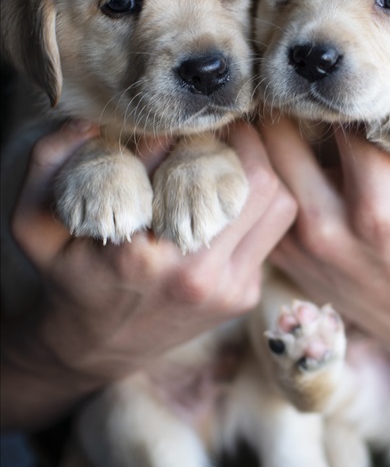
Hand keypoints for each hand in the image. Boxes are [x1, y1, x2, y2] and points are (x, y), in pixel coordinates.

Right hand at [1, 120, 296, 427]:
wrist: (98, 347)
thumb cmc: (68, 276)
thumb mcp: (32, 225)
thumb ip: (46, 166)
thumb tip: (89, 121)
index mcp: (139, 254)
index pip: (183, 163)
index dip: (183, 128)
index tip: (176, 119)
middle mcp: (193, 274)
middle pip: (256, 180)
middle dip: (244, 138)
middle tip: (221, 124)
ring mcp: (226, 288)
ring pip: (279, 203)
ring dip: (262, 168)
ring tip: (232, 153)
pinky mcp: (244, 294)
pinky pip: (273, 232)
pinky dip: (258, 205)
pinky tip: (229, 196)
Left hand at [260, 91, 389, 348]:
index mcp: (379, 212)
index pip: (344, 129)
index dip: (342, 92)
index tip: (344, 70)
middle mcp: (328, 229)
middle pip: (282, 141)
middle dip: (288, 102)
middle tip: (295, 72)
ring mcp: (297, 244)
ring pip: (258, 168)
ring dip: (261, 130)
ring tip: (273, 98)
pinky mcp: (280, 253)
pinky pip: (253, 199)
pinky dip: (255, 168)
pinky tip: (264, 144)